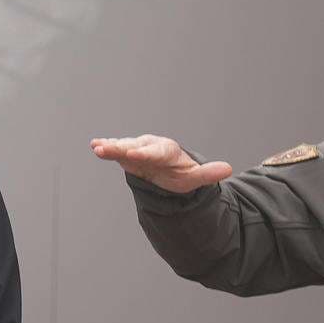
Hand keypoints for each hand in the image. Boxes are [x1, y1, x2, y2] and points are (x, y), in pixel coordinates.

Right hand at [90, 134, 232, 192]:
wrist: (170, 169)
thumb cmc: (182, 172)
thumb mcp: (195, 177)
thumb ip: (208, 173)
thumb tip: (229, 169)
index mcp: (166, 151)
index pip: (156, 152)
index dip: (145, 153)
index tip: (135, 154)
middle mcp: (149, 146)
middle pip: (135, 147)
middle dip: (123, 148)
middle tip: (110, 150)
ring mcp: (136, 149)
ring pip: (123, 147)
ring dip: (111, 147)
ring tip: (97, 148)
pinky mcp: (126, 154)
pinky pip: (116, 150)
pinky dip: (106, 148)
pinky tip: (94, 146)